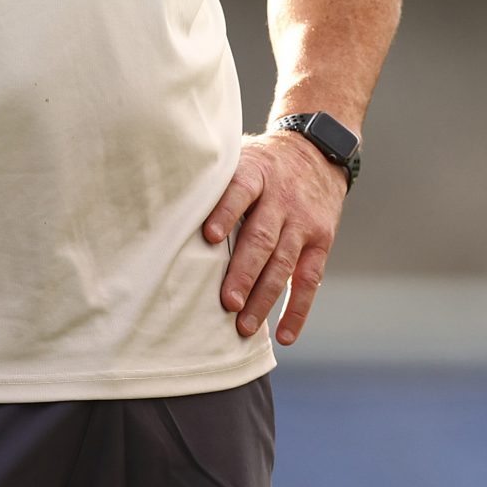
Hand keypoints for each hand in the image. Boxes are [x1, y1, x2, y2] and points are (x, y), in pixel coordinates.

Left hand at [202, 129, 350, 346]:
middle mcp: (282, 198)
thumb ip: (215, 183)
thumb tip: (164, 211)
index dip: (226, 212)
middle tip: (226, 302)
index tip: (209, 236)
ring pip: (284, 262)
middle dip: (244, 271)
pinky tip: (283, 335)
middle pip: (262, 237)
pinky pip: (310, 279)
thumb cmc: (263, 165)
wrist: (317, 151)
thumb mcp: (241, 158)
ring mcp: (304, 221)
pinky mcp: (322, 240)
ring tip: (244, 327)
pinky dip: (297, 310)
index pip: (240, 191)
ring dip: (264, 297)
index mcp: (256, 173)